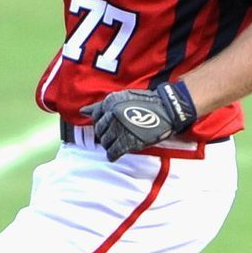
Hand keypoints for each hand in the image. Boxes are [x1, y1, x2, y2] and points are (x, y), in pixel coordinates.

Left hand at [82, 82, 196, 158]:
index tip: (109, 124)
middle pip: (100, 130)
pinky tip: (116, 154)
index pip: (95, 116)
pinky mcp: (128, 141)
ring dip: (110, 144)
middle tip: (116, 135)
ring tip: (119, 142)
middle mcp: (112, 114)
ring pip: (105, 142)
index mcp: (110, 102)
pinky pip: (113, 152)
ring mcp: (119, 128)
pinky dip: (113, 155)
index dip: (102, 122)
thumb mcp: (123, 97)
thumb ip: (102, 105)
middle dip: (106, 134)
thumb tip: (82, 111)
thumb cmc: (147, 102)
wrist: (169, 109)